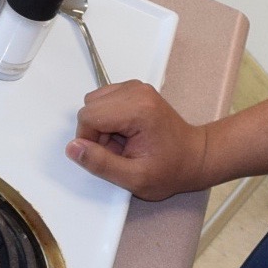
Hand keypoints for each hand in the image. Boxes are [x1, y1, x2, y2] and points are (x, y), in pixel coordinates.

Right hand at [66, 81, 213, 200]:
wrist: (195, 158)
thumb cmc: (171, 170)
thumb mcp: (134, 179)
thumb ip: (100, 163)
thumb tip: (73, 148)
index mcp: (138, 109)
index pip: (88, 116)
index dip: (90, 141)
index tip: (110, 156)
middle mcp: (137, 91)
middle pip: (90, 107)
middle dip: (96, 133)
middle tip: (119, 151)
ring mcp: (136, 88)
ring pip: (95, 103)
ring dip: (101, 126)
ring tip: (123, 143)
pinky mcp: (135, 90)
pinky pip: (105, 101)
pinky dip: (108, 119)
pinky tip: (125, 134)